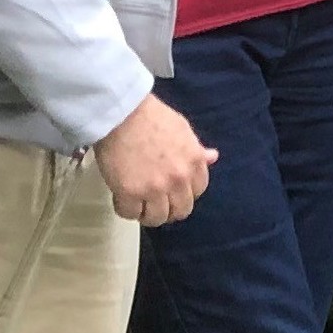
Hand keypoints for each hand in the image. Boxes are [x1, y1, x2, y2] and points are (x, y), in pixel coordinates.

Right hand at [94, 95, 217, 226]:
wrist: (121, 113)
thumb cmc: (149, 116)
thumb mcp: (182, 129)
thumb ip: (196, 149)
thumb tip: (212, 157)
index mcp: (194, 163)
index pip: (198, 191)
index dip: (184, 192)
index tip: (174, 190)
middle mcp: (178, 180)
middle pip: (180, 210)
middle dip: (169, 208)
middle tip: (155, 202)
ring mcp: (154, 189)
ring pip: (157, 218)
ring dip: (147, 213)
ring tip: (137, 204)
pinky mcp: (129, 193)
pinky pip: (130, 214)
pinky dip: (126, 209)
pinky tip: (122, 199)